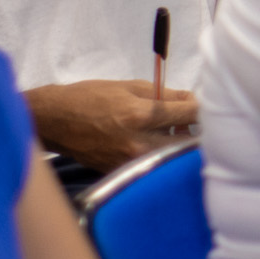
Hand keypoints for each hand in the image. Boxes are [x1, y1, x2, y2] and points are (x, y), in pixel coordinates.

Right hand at [25, 80, 198, 171]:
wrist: (55, 120)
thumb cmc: (93, 97)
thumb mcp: (131, 87)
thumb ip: (167, 95)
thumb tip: (194, 101)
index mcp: (142, 116)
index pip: (191, 114)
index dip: (203, 108)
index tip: (205, 105)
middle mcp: (139, 143)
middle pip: (188, 143)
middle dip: (197, 132)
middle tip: (194, 123)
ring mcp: (130, 162)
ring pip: (172, 158)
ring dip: (180, 146)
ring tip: (175, 133)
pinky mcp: (122, 172)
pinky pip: (153, 165)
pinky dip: (161, 156)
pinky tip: (158, 144)